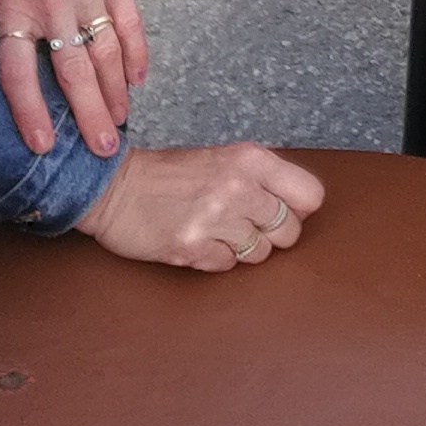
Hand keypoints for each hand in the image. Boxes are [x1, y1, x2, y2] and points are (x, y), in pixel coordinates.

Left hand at [0, 0, 143, 157]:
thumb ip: (15, 15)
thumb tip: (24, 60)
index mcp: (13, 4)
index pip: (18, 72)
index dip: (31, 111)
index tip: (43, 144)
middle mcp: (50, 4)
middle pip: (71, 73)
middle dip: (89, 116)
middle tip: (103, 149)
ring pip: (105, 55)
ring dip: (115, 92)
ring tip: (121, 120)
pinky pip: (130, 25)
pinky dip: (138, 54)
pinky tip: (139, 77)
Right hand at [82, 143, 325, 270]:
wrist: (115, 188)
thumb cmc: (171, 176)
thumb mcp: (223, 160)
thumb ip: (264, 179)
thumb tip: (302, 210)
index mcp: (249, 159)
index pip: (311, 195)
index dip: (298, 209)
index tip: (280, 211)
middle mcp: (238, 186)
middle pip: (290, 230)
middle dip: (272, 234)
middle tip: (243, 225)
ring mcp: (215, 218)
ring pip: (261, 253)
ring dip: (242, 248)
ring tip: (216, 230)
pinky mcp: (193, 247)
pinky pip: (228, 266)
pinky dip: (215, 258)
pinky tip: (197, 241)